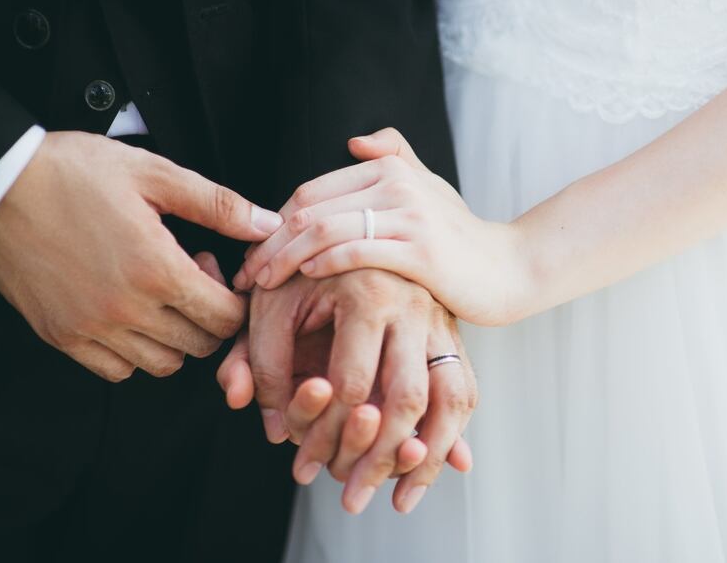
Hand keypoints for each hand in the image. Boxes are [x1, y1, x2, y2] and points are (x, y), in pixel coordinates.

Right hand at [0, 131, 282, 380]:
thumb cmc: (76, 172)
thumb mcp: (155, 175)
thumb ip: (218, 205)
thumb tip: (268, 224)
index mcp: (157, 269)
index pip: (226, 318)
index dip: (233, 298)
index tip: (213, 270)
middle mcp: (127, 309)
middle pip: (201, 345)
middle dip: (208, 316)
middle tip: (187, 278)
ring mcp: (92, 328)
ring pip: (163, 364)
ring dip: (174, 337)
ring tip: (158, 295)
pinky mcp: (62, 336)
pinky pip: (117, 371)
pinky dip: (133, 353)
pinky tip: (129, 314)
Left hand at [218, 269, 475, 513]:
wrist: (354, 225)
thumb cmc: (303, 269)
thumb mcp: (271, 304)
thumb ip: (261, 360)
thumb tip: (273, 425)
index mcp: (368, 291)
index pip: (352, 383)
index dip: (323, 433)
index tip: (303, 465)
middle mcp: (415, 306)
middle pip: (407, 399)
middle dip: (377, 458)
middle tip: (352, 500)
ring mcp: (441, 319)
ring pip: (453, 399)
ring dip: (427, 457)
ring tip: (400, 500)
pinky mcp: (454, 334)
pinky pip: (466, 390)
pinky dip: (456, 433)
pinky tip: (441, 468)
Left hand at [233, 128, 529, 325]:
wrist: (509, 269)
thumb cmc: (460, 237)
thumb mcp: (429, 188)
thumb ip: (395, 158)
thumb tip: (354, 142)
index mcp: (390, 168)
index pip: (311, 190)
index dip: (274, 221)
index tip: (255, 252)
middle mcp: (397, 184)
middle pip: (309, 208)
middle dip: (269, 242)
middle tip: (246, 274)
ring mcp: (409, 216)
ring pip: (324, 229)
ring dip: (284, 258)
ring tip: (263, 283)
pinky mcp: (420, 252)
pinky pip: (356, 251)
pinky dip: (322, 262)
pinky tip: (305, 278)